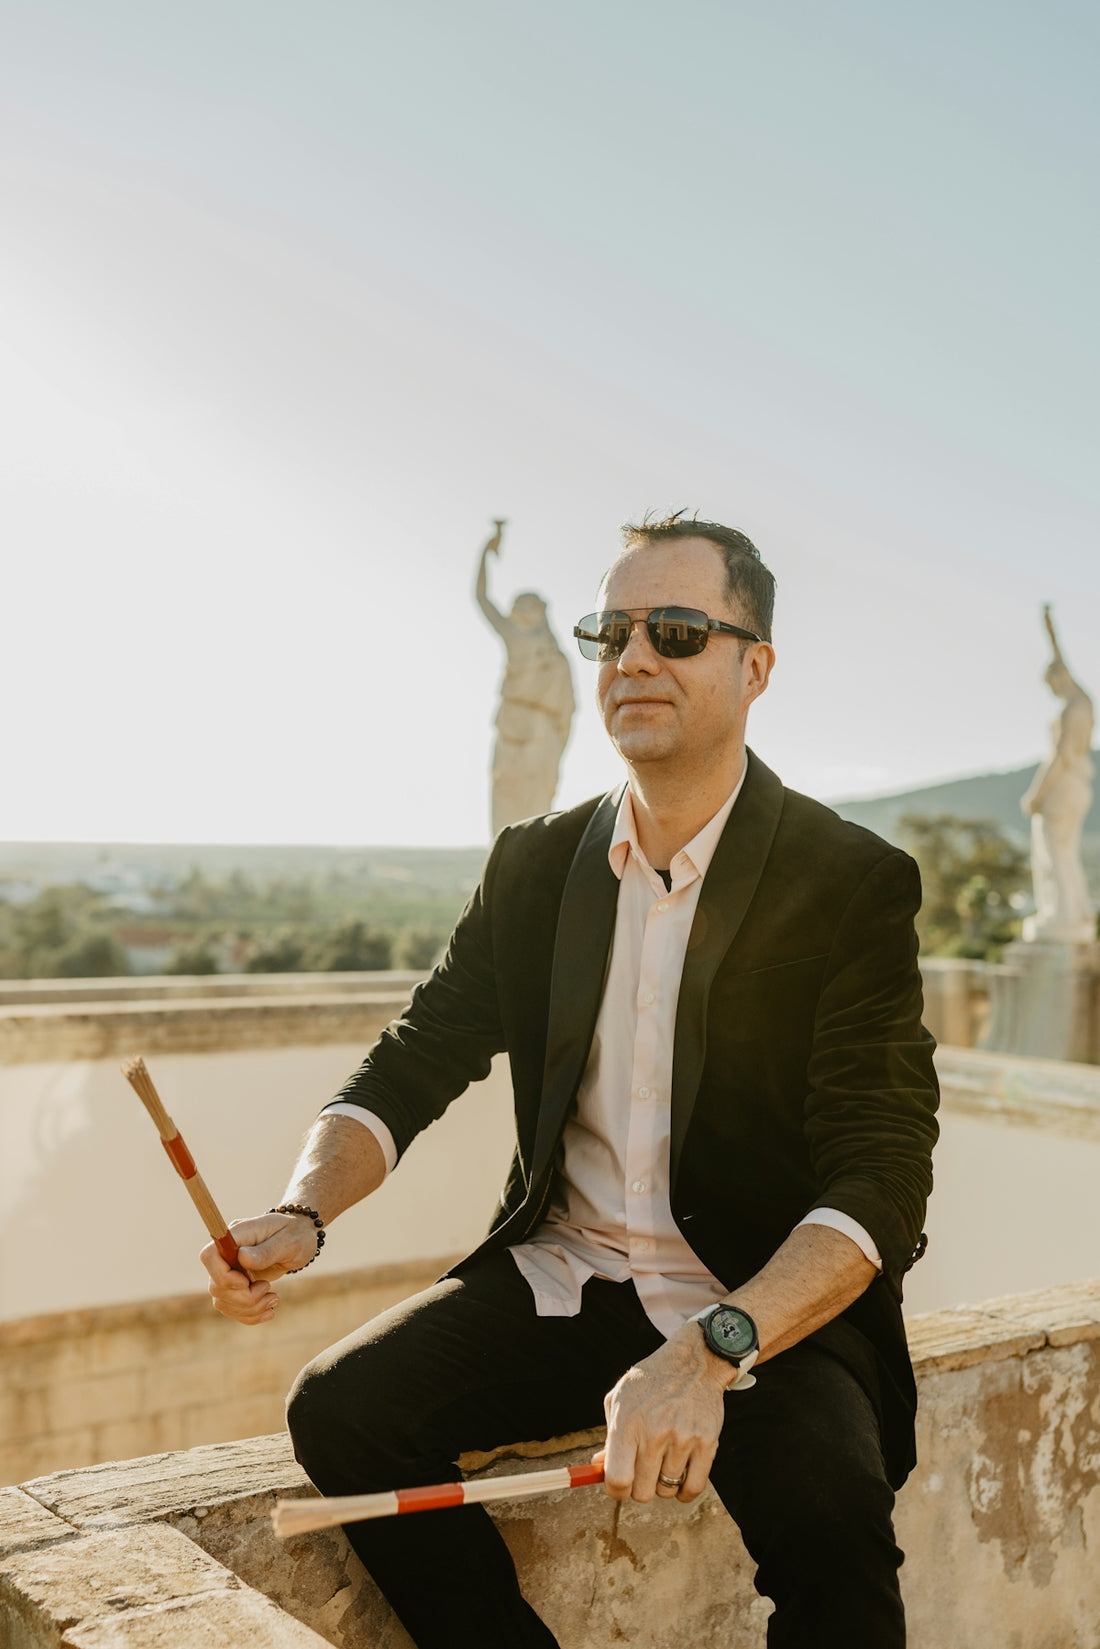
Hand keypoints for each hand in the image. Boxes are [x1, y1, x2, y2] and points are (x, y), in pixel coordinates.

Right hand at [199, 1212, 316, 1325]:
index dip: (223, 1276)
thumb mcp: (289, 1241)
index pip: (209, 1256)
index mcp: (237, 1234)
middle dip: (243, 1298)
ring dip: (250, 1308)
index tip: (247, 1282)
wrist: (302, 1239)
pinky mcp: (236, 1286)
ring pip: (223, 1301)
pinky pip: (233, 1308)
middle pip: (216, 1285)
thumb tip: (242, 1257)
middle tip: (268, 1289)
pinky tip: (269, 1311)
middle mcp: (228, 1253)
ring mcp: (230, 1270)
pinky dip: (250, 1315)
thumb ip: (266, 1251)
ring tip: (273, 1299)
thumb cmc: (296, 1234)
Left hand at [598, 1329, 728, 1504]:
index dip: (616, 1491)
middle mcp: (654, 1433)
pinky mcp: (706, 1443)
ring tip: (664, 1460)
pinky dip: (684, 1490)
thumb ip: (609, 1437)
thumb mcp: (620, 1399)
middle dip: (639, 1486)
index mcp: (627, 1422)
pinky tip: (680, 1474)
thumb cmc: (650, 1383)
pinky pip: (693, 1488)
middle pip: (642, 1492)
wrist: (693, 1363)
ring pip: (666, 1490)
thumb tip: (599, 1468)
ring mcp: (682, 1439)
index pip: (617, 1479)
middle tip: (644, 1469)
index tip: (620, 1486)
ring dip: (663, 1482)